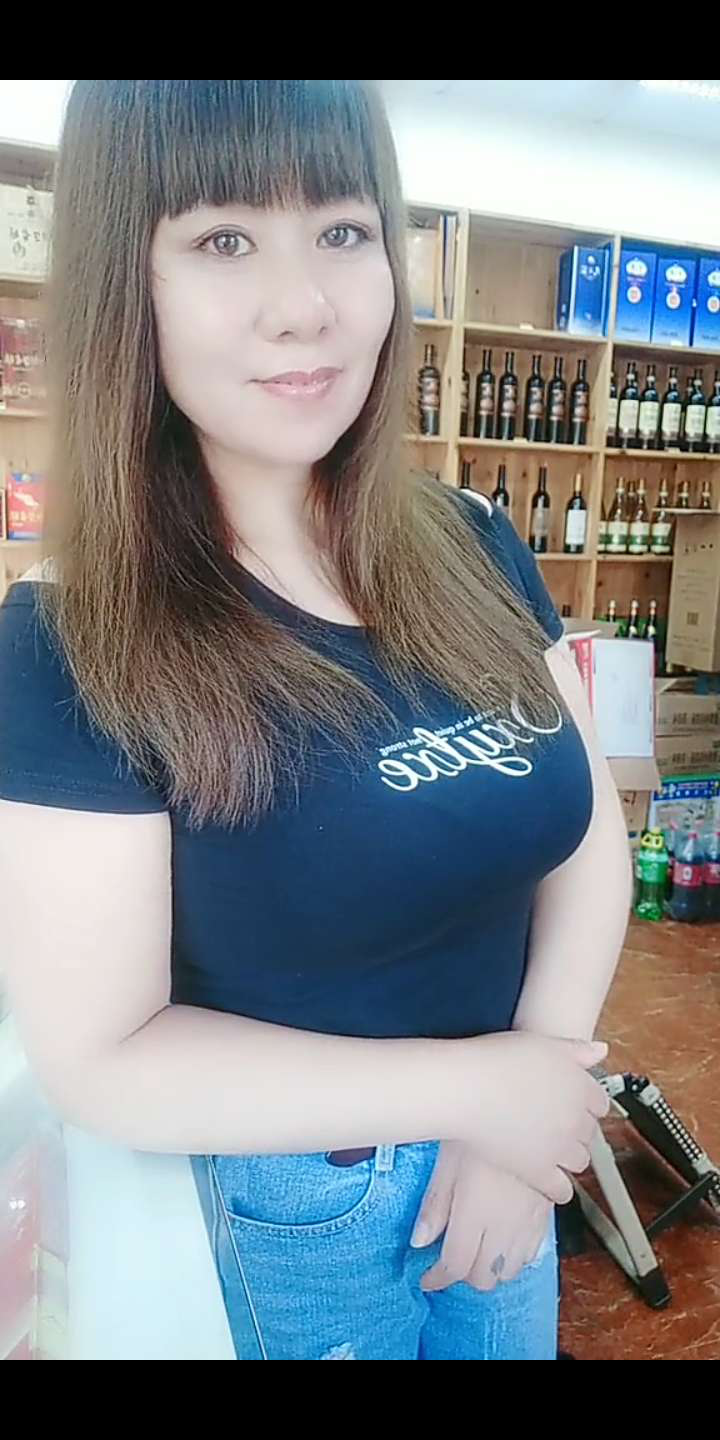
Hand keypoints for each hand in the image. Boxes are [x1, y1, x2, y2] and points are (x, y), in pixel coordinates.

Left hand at [410, 1141, 552, 1292]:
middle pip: (484, 1276)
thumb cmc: (478, 1127)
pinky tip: (502, 1240)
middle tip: (449, 1258)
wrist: (522, 1106)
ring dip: (490, 1269)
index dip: (437, 1278)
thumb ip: (435, 1204)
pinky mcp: (546, 1212)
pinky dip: (514, 1258)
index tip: (427, 1277)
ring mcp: (528, 1221)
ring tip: (475, 1250)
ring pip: (510, 1271)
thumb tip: (419, 1240)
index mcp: (475, 1214)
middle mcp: (504, 1225)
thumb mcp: (447, 1161)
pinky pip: (532, 1253)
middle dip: (463, 1274)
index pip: (455, 1265)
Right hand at [455, 1032, 608, 1203]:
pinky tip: (551, 1183)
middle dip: (578, 1131)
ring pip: (580, 1161)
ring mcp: (558, 1147)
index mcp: (579, 1087)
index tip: (576, 1105)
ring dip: (571, 1158)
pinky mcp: (537, 1171)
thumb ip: (575, 1050)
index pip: (600, 1103)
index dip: (587, 1104)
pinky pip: (560, 1189)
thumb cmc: (496, 1061)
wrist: (467, 1088)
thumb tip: (600, 1051)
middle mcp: (575, 1119)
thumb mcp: (541, 1043)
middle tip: (559, 1126)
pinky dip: (559, 1189)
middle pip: (590, 1133)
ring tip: (554, 1151)